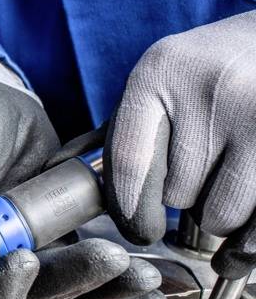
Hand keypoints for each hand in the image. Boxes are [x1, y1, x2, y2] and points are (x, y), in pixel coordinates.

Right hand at [0, 53, 168, 298]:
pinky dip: (120, 289)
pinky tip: (150, 293)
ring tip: (144, 274)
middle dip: (71, 284)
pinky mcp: (58, 248)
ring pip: (63, 292)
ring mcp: (21, 259)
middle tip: (110, 258)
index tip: (25, 261)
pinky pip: (87, 275)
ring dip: (104, 290)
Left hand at [105, 11, 255, 278]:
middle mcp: (208, 91)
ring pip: (219, 213)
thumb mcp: (167, 74)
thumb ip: (129, 125)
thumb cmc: (222, 66)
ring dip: (223, 211)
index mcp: (160, 73)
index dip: (130, 209)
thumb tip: (61, 169)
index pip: (128, 163)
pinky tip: (248, 212)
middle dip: (187, 197)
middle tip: (206, 170)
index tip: (140, 230)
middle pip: (175, 193)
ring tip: (234, 175)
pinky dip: (250, 232)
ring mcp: (255, 115)